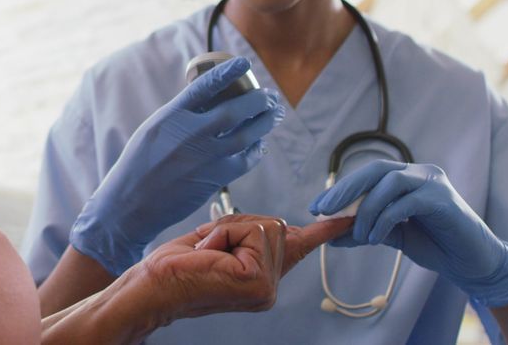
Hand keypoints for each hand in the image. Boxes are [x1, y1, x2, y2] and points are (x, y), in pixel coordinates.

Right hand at [70, 58, 284, 275]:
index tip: (243, 63)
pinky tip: (259, 144)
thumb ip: (181, 115)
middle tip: (270, 96)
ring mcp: (204, 158)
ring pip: (247, 135)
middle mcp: (190, 134)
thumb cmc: (140, 163)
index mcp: (171, 116)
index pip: (204, 86)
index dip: (227, 72)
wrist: (130, 204)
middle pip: (235, 110)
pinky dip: (256, 150)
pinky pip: (245, 160)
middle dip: (259, 100)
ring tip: (274, 114)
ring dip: (265, 122)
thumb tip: (212, 101)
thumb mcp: (154, 128)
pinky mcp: (214, 179)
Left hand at [138, 215, 351, 323]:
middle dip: (239, 223)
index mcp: (264, 278)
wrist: (154, 288)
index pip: (302, 248)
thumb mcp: (219, 242)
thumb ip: (252, 236)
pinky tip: (212, 258)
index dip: (329, 231)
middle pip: (275, 225)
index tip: (352, 220)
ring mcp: (267, 287)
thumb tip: (279, 227)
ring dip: (231, 229)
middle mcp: (271, 286)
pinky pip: (253, 231)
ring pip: (265, 225)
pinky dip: (227, 234)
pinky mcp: (259, 280)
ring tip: (210, 254)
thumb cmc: (177, 267)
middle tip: (212, 248)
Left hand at [309, 160, 507, 306]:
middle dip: (345, 190)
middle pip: (374, 170)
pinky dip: (384, 219)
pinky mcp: (443, 199)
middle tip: (324, 211)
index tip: (317, 208)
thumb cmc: (435, 245)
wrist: (473, 264)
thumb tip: (331, 235)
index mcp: (406, 177)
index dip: (340, 188)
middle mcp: (420, 172)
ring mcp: (433, 183)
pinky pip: (405, 203)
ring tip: (360, 235)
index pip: (367, 174)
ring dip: (366, 209)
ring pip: (388, 183)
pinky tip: (375, 238)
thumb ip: (365, 231)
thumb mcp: (392, 236)